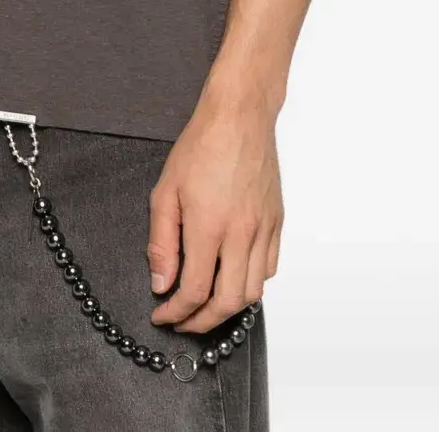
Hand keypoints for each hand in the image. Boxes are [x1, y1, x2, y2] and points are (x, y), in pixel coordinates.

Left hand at [147, 91, 282, 332]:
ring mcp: (264, 229)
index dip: (176, 312)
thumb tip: (161, 282)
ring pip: (253, 291)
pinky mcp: (277, 221)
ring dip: (228, 307)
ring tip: (206, 304)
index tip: (163, 315)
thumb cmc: (201, 146)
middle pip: (228, 302)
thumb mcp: (165, 191)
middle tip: (183, 321)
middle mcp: (241, 233)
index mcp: (210, 226)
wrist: (239, 117)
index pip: (195, 291)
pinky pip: (270, 268)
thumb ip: (162, 242)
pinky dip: (251, 283)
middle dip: (202, 322)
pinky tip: (233, 276)